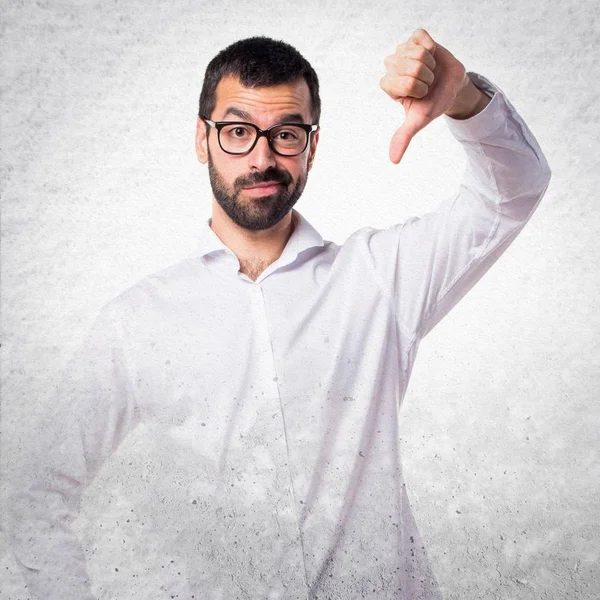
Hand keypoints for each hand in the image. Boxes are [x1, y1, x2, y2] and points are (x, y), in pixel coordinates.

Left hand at [380, 28, 467, 163]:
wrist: (451, 87)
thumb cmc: (432, 104)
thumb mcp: (418, 121)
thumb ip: (403, 137)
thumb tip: (394, 161)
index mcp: (388, 84)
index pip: (402, 82)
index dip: (417, 88)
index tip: (421, 93)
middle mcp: (392, 67)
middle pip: (410, 66)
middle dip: (425, 76)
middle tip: (427, 82)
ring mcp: (402, 50)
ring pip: (416, 53)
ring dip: (429, 64)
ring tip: (430, 71)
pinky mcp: (415, 37)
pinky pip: (421, 38)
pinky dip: (431, 47)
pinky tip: (432, 55)